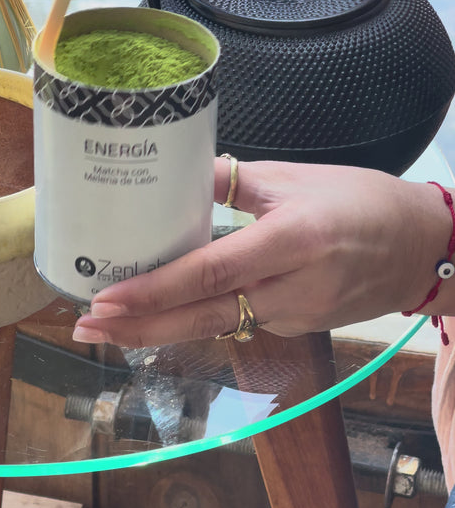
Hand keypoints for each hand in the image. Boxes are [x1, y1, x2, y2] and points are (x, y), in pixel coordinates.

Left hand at [72, 158, 450, 346]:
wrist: (420, 247)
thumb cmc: (362, 202)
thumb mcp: (296, 178)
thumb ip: (237, 182)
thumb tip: (186, 180)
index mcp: (292, 241)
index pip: (209, 272)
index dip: (154, 291)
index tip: (106, 299)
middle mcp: (292, 289)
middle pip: (203, 316)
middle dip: (140, 328)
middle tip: (87, 329)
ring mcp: (295, 316)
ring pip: (218, 324)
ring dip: (163, 327)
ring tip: (115, 325)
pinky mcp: (297, 327)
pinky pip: (240, 321)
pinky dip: (201, 318)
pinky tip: (172, 311)